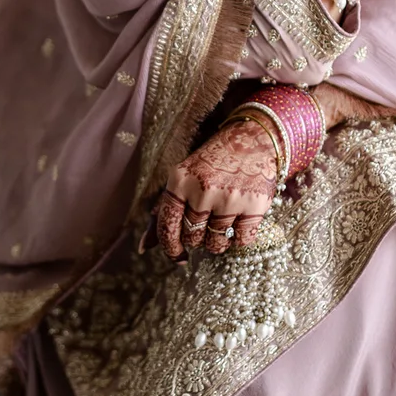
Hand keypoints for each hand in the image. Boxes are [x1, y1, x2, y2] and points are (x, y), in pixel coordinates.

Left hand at [156, 114, 279, 259]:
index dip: (171, 248)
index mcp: (180, 181)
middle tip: (209, 220)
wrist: (254, 138)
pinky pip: (241, 241)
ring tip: (224, 223)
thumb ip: (163, 212)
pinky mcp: (254, 205)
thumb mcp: (183, 178)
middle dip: (199, 237)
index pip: (167, 227)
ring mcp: (229, 198)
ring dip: (219, 242)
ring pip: (216, 244)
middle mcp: (202, 190)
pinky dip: (239, 238)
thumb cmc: (213, 162)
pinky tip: (240, 223)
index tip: (179, 257)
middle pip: (193, 238)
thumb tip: (142, 248)